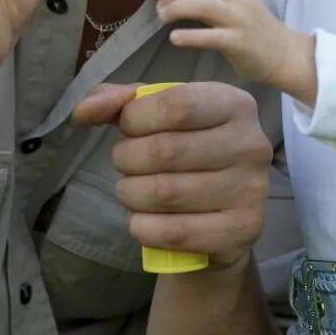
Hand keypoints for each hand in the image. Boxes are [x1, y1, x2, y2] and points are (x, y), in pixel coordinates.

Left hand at [73, 82, 272, 269]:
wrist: (221, 215)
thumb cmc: (186, 151)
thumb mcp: (157, 115)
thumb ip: (118, 102)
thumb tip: (84, 110)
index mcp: (234, 104)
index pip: (176, 105)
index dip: (136, 119)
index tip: (128, 127)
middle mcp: (251, 143)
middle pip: (165, 150)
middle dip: (127, 159)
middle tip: (125, 164)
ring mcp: (251, 190)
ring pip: (164, 193)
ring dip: (130, 193)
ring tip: (133, 190)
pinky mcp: (243, 230)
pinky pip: (173, 232)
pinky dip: (142, 227)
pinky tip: (144, 219)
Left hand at [150, 0, 315, 101]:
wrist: (283, 54)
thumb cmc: (253, 31)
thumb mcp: (234, 6)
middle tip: (155, 3)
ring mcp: (241, 19)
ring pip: (204, 6)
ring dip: (178, 9)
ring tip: (162, 17)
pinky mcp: (240, 41)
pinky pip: (211, 36)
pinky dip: (190, 36)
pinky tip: (174, 38)